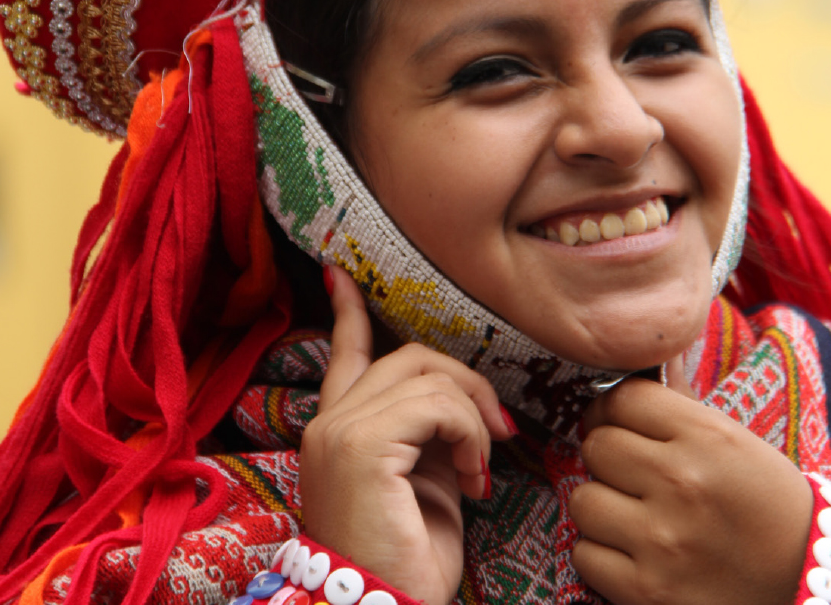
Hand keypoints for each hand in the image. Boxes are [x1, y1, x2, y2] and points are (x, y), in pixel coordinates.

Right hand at [299, 267, 512, 604]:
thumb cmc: (408, 557)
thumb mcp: (424, 482)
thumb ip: (428, 433)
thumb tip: (463, 404)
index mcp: (341, 428)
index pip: (344, 353)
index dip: (348, 311)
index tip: (341, 273)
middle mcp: (331, 421)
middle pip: (410, 355)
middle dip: (466, 381)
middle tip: (498, 430)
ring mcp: (342, 430)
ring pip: (428, 374)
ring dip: (473, 416)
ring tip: (482, 465)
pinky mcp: (363, 444)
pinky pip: (436, 405)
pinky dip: (469, 433)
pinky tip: (474, 476)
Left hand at [568, 356, 813, 604]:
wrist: (807, 579)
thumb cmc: (762, 501)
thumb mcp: (730, 438)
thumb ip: (675, 402)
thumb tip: (630, 357)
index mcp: (706, 437)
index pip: (621, 398)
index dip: (613, 410)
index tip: (620, 425)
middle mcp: (682, 483)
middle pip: (596, 446)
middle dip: (609, 459)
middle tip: (633, 475)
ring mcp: (663, 541)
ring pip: (583, 501)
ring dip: (602, 508)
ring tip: (634, 515)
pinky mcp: (648, 591)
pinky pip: (585, 555)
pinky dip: (602, 555)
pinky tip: (634, 552)